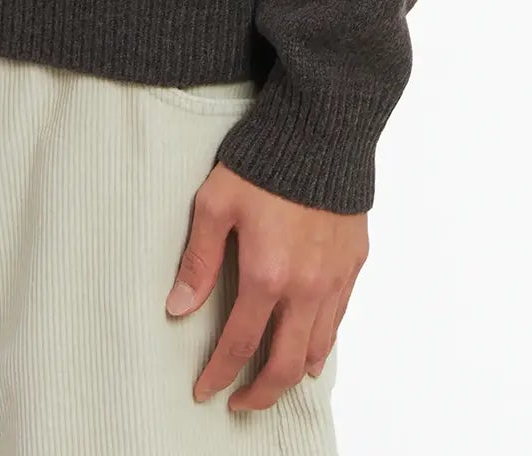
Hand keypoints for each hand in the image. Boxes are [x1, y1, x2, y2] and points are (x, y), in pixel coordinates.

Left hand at [165, 163, 366, 412]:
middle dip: (260, 393)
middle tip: (240, 402)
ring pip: (317, 348)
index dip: (219, 374)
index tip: (205, 391)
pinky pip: (339, 319)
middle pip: (283, 364)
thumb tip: (177, 308)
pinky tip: (310, 345)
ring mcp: (334, 278)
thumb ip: (199, 260)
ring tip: (272, 379)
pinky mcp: (354, 263)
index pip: (238, 343)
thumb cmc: (264, 160)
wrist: (321, 128)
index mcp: (266, 274)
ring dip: (292, 372)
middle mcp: (305, 287)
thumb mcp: (216, 203)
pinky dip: (322, 342)